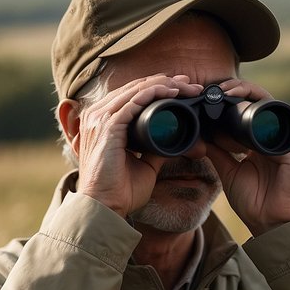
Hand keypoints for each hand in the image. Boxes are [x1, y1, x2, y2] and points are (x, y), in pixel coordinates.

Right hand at [69, 75, 203, 216]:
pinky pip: (135, 100)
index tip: (183, 89)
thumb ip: (154, 149)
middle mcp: (97, 115)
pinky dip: (156, 93)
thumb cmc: (119, 190)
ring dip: (166, 85)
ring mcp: (100, 118)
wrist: (105, 207)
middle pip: (136, 87)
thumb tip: (172, 141)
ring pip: (138, 89)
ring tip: (188, 86)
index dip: (158, 87)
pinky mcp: (107, 125)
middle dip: (167, 82)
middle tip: (192, 84)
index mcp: (102, 122)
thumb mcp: (143, 164)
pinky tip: (173, 92)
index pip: (132, 94)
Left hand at [200, 78, 289, 235]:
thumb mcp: (228, 172)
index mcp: (257, 140)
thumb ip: (217, 152)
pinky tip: (243, 108)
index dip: (228, 99)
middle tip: (214, 88)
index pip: (244, 110)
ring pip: (267, 104)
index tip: (206, 95)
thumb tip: (201, 135)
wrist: (273, 224)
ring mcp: (282, 139)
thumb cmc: (254, 201)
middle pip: (256, 101)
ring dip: (248, 93)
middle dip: (236, 89)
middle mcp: (272, 135)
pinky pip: (277, 123)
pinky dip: (260, 112)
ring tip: (227, 90)